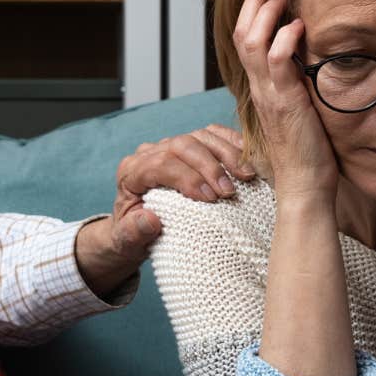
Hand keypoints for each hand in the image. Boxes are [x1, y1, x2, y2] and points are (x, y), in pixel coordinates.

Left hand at [75, 125, 254, 295]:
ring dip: (227, 153)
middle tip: (229, 192)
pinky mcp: (190, 145)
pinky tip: (248, 158)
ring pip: (200, 136)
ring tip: (246, 175)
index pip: (160, 164)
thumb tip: (149, 220)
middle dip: (209, 166)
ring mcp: (171, 145)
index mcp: (132, 171)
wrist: (138, 229)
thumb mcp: (127, 241)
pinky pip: (212, 134)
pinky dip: (232, 142)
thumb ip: (133, 232)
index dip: (187, 178)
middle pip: (182, 145)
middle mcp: (150, 152)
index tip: (210, 198)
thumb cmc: (134, 234)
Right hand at [232, 0, 339, 206]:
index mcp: (261, 89)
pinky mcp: (285, 102)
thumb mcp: (301, 110)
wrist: (305, 187)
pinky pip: (275, 61)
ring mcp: (269, 95)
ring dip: (267, 11)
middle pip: (241, 32)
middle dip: (256, 0)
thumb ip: (300, 85)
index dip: (253, 11)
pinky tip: (299, 25)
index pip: (245, 40)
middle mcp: (259, 88)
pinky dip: (284, 37)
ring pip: (251, 40)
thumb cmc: (308, 153)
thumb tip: (314, 60)